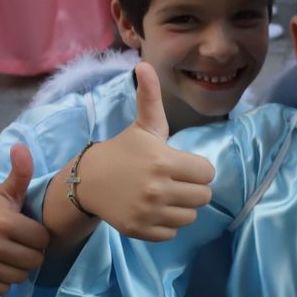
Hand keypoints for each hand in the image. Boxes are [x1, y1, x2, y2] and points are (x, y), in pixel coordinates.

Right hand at [0, 144, 50, 295]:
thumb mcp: (4, 193)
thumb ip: (19, 173)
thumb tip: (21, 147)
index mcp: (3, 222)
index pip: (42, 240)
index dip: (38, 236)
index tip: (27, 231)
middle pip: (34, 261)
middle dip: (30, 254)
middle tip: (19, 246)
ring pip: (20, 277)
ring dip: (18, 269)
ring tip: (8, 256)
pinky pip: (4, 290)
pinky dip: (3, 282)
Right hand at [63, 63, 214, 245]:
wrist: (89, 180)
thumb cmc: (124, 150)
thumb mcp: (142, 125)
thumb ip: (150, 97)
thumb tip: (143, 64)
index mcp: (163, 160)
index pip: (207, 172)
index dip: (197, 168)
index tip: (181, 164)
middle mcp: (158, 188)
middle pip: (203, 196)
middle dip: (192, 188)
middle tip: (174, 180)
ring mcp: (149, 211)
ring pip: (190, 216)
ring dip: (181, 206)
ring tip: (164, 194)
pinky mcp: (141, 230)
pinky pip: (173, 232)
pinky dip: (167, 223)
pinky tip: (153, 209)